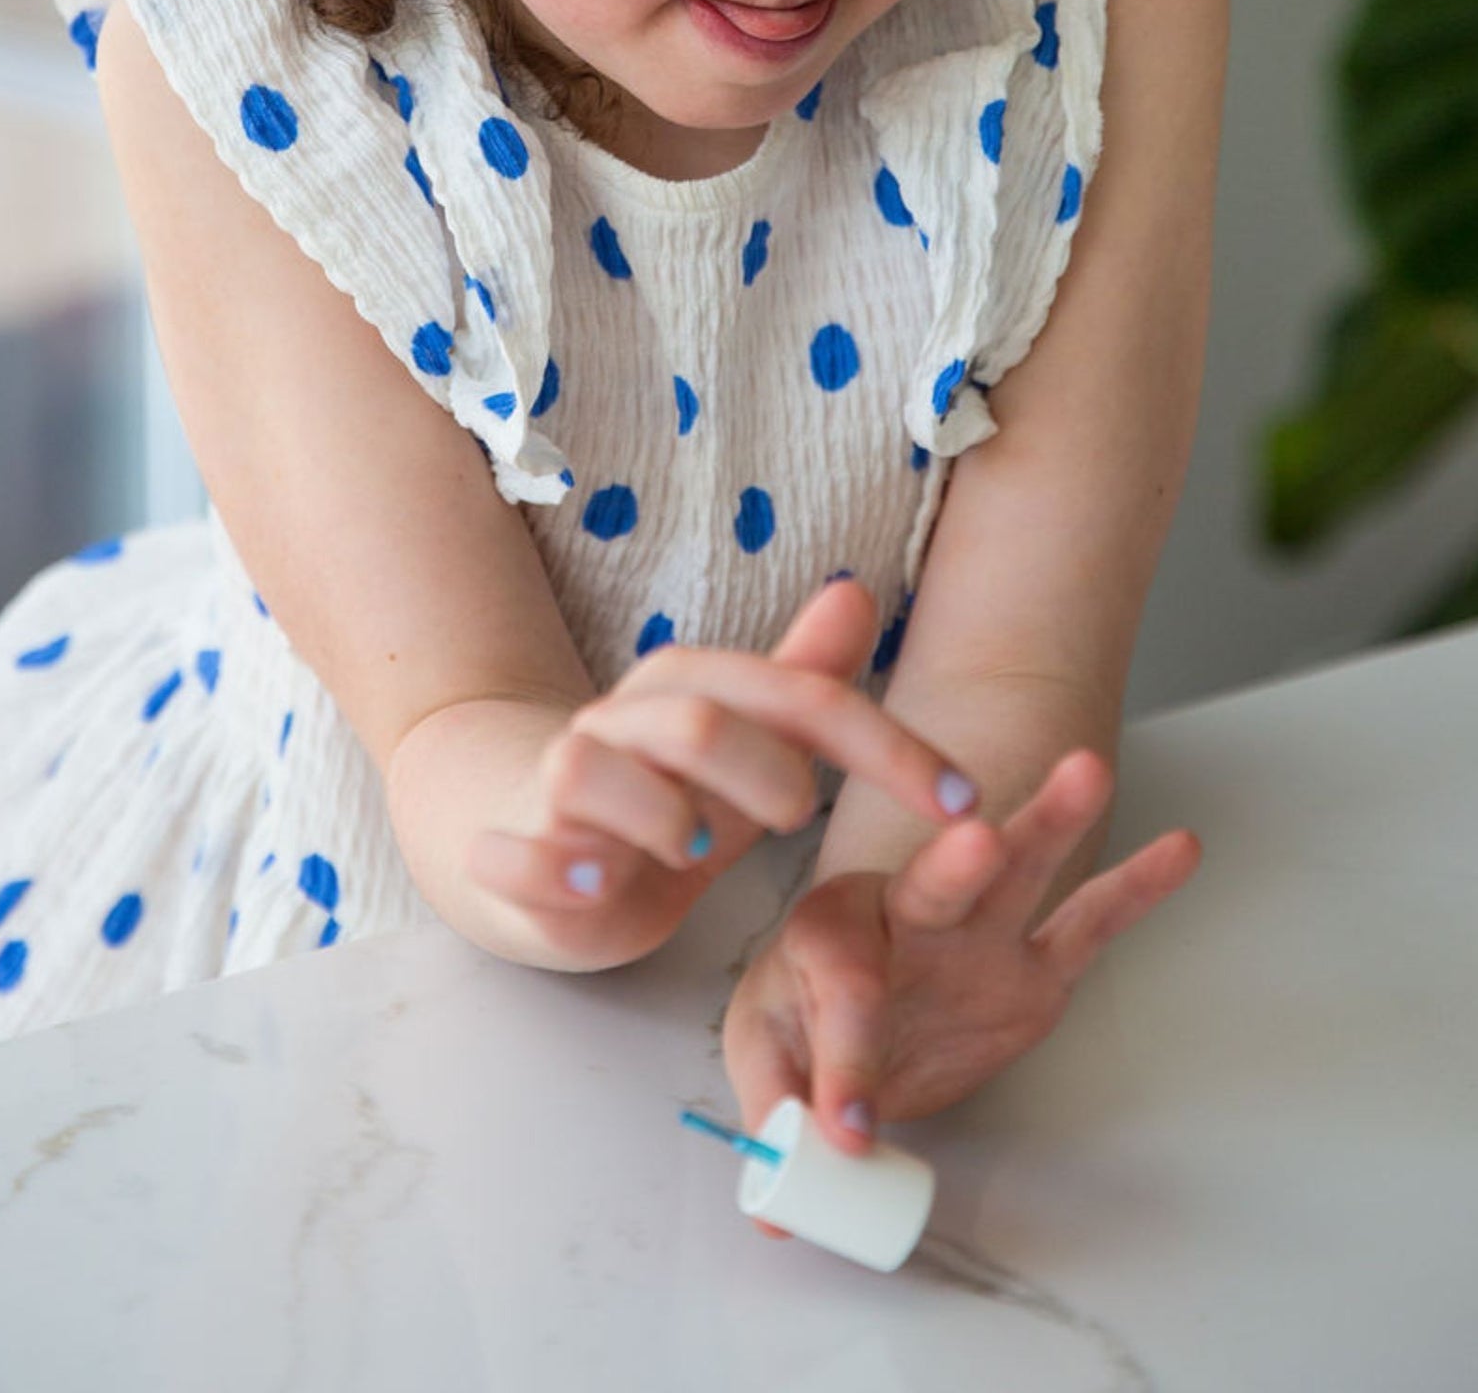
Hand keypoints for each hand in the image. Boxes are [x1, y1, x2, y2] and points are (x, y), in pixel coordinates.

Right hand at [464, 576, 982, 962]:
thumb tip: (858, 592)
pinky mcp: (512, 856)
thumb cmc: (656, 795)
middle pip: (698, 724)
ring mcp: (559, 788)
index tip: (965, 799)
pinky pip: (515, 855)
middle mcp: (621, 726)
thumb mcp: (742, 747)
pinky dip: (550, 867)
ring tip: (695, 852)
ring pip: (595, 770)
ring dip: (659, 814)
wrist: (519, 825)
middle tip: (794, 818)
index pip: (800, 700)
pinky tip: (592, 885)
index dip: (888, 746)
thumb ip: (802, 683)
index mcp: (689, 692)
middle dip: (763, 770)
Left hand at [722, 748, 1200, 1236]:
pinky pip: (1087, 923)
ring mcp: (976, 930)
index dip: (845, 1058)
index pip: (841, 984)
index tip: (850, 1132)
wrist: (846, 1012)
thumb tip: (783, 1200)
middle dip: (956, 867)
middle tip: (979, 841)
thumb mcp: (762, 1057)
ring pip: (1015, 871)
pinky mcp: (1033, 963)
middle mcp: (903, 912)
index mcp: (826, 932)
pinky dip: (1133, 889)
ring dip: (1050, 824)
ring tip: (1088, 774)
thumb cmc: (800, 1018)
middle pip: (930, 885)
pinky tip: (1179, 849)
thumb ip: (773, 1113)